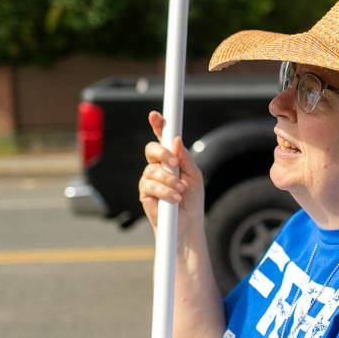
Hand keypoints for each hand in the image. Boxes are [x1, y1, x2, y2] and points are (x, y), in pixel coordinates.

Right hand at [138, 111, 204, 231]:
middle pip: (151, 149)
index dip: (158, 125)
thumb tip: (175, 140)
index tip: (156, 115)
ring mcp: (149, 179)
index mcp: (170, 158)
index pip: (162, 138)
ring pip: (152, 170)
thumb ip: (185, 157)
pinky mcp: (144, 193)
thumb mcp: (194, 175)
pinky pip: (151, 186)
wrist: (188, 222)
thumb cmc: (192, 198)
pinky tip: (174, 198)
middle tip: (174, 163)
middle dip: (162, 154)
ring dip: (169, 180)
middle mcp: (157, 166)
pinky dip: (165, 191)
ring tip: (180, 191)